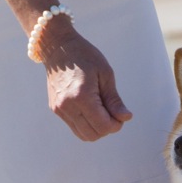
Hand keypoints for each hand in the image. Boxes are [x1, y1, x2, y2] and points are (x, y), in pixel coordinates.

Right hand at [38, 20, 131, 140]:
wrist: (58, 47)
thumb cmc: (85, 56)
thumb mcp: (105, 74)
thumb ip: (114, 99)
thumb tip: (126, 118)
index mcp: (81, 96)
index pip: (103, 126)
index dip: (117, 124)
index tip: (121, 113)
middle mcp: (67, 106)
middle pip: (93, 135)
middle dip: (108, 128)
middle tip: (113, 112)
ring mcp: (59, 109)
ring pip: (84, 135)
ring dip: (97, 129)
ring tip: (103, 110)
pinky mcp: (56, 109)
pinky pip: (75, 127)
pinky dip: (87, 125)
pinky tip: (92, 110)